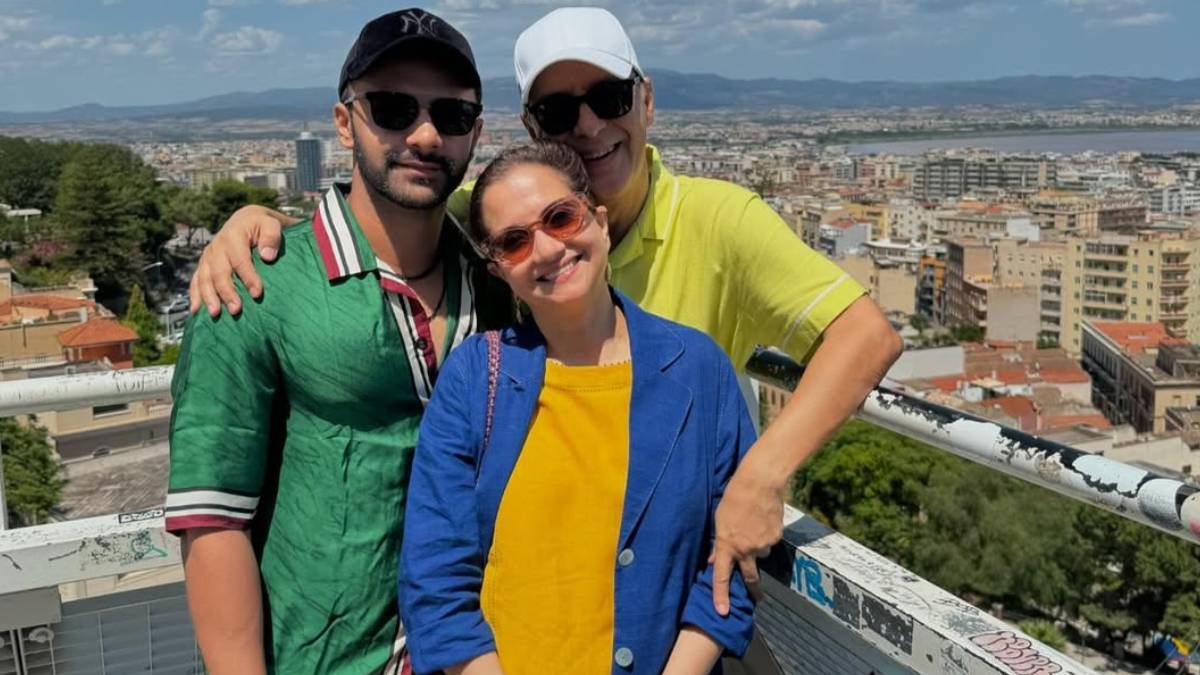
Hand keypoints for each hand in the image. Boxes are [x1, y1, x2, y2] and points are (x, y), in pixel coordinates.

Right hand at [189, 205, 289, 316]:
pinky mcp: (204, 265)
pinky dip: (195, 295)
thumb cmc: (262, 225)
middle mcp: (217, 246)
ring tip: (215, 314)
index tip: (257, 293)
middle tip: (236, 309)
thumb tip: (268, 256)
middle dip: (226, 292)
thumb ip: (272, 236)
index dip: (248, 277)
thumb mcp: (271, 224)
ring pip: (204, 278)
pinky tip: (196, 311)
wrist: (246, 220)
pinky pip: (196, 281)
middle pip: (219, 272)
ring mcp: (208, 257)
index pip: (240, 259)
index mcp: (233, 236)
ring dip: (209, 297)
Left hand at [709, 456, 784, 614]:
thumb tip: (715, 560)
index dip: (721, 596)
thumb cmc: (734, 497)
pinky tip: (765, 519)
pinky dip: (767, 534)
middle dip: (754, 589)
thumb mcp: (719, 520)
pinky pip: (771, 541)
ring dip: (757, 546)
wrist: (760, 483)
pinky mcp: (776, 536)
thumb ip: (719, 543)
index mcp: (727, 545)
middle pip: (750, 576)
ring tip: (755, 524)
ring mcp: (763, 544)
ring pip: (761, 553)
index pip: (721, 576)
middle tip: (757, 597)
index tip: (722, 612)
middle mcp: (746, 549)